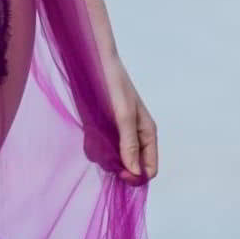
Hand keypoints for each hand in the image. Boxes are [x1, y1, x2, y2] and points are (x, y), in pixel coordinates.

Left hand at [101, 53, 159, 183]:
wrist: (92, 63)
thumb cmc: (113, 84)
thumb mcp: (124, 114)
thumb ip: (129, 144)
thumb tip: (135, 172)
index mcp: (147, 134)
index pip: (150, 168)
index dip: (137, 176)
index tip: (120, 173)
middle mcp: (134, 137)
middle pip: (130, 167)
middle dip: (118, 166)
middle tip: (104, 153)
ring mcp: (118, 135)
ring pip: (113, 161)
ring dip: (104, 156)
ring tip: (96, 137)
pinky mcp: (102, 131)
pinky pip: (99, 150)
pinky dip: (94, 147)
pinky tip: (90, 134)